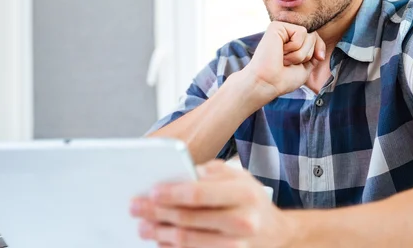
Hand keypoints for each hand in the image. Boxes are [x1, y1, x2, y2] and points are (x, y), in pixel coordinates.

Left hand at [130, 160, 297, 247]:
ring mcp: (236, 246)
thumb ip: (209, 172)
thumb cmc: (250, 199)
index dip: (172, 193)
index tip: (152, 191)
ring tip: (143, 226)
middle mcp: (242, 221)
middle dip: (157, 213)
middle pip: (189, 219)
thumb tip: (177, 173)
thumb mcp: (238, 176)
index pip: (199, 193)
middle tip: (136, 207)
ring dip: (160, 234)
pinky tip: (161, 241)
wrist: (276, 232)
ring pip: (188, 242)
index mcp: (243, 193)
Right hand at [242, 21, 325, 100]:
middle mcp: (286, 33)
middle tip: (288, 63)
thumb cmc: (283, 79)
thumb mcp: (306, 67)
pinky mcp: (277, 26)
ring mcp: (281, 29)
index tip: (319, 58)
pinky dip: (294, 47)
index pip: (315, 38)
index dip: (320, 48)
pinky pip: (301, 32)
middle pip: (314, 36)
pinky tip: (280, 52)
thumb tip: (319, 46)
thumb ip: (314, 53)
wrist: (267, 83)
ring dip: (300, 54)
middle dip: (307, 54)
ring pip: (309, 35)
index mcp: (291, 42)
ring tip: (283, 58)